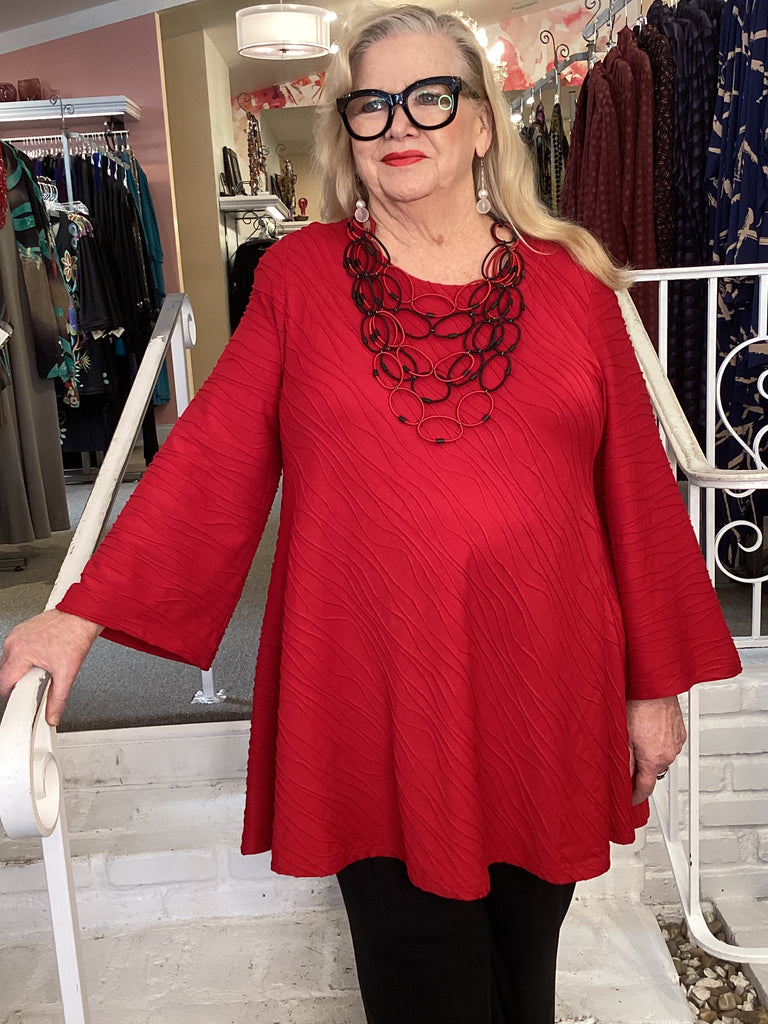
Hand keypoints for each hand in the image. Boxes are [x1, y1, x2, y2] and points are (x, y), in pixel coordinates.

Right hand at [0, 610, 101, 725]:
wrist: (83, 615)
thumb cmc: (75, 635)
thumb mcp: (67, 673)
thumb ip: (57, 699)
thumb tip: (52, 716)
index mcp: (20, 653)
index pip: (4, 683)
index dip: (10, 697)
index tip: (18, 703)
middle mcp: (14, 642)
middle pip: (5, 673)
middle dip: (17, 684)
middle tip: (34, 687)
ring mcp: (17, 635)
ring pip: (9, 662)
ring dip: (20, 670)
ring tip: (40, 670)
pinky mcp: (22, 631)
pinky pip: (16, 650)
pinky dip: (24, 659)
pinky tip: (40, 659)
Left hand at [627, 695, 685, 804]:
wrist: (654, 687)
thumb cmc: (637, 706)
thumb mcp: (623, 738)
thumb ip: (625, 763)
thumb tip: (623, 780)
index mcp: (653, 759)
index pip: (645, 788)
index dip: (635, 796)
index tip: (630, 799)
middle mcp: (668, 754)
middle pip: (653, 772)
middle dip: (641, 770)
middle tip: (628, 761)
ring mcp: (676, 743)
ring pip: (661, 757)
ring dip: (651, 754)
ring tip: (638, 739)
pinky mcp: (680, 732)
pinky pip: (669, 744)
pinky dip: (659, 743)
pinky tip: (649, 730)